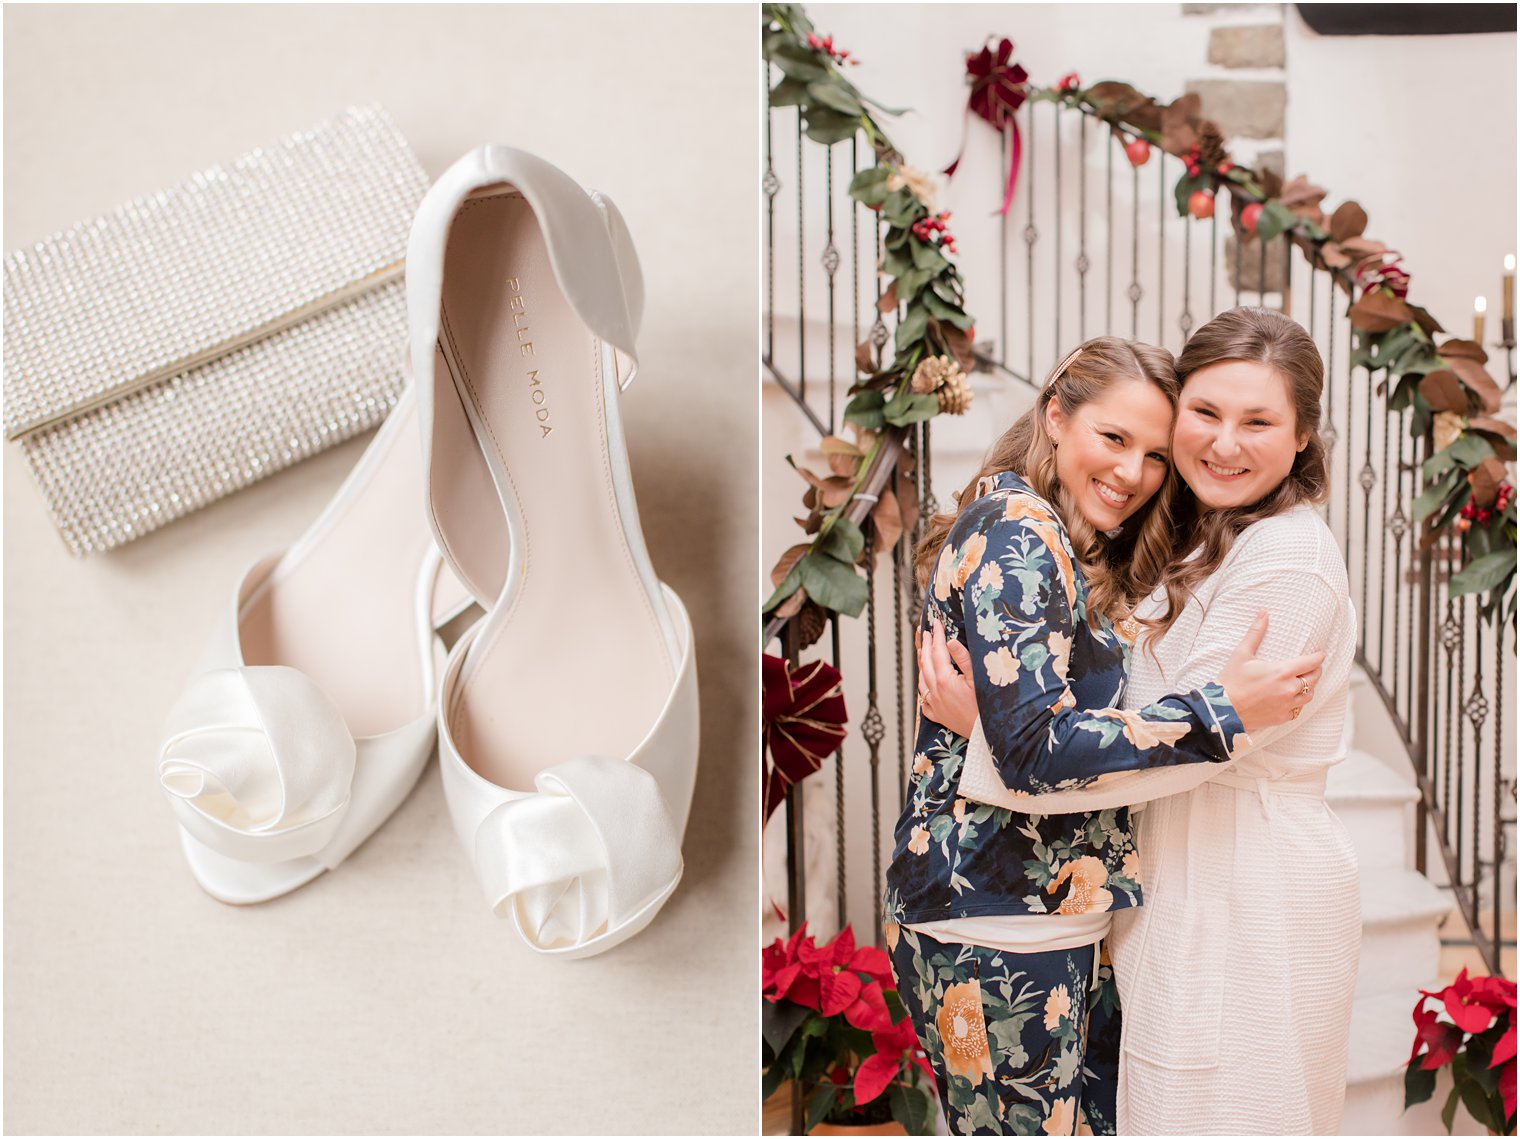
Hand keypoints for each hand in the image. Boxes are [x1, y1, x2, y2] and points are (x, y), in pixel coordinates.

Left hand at [916, 620, 979, 736]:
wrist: (986, 734)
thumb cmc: (987, 707)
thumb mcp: (978, 679)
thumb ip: (963, 659)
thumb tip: (950, 641)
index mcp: (945, 680)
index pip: (938, 651)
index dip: (937, 635)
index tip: (936, 623)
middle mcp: (935, 692)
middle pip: (926, 663)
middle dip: (925, 645)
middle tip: (925, 632)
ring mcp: (935, 705)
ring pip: (922, 680)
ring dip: (921, 664)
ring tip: (922, 651)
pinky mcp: (938, 716)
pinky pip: (924, 699)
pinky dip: (923, 687)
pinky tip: (925, 683)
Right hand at [1217, 611, 1325, 733]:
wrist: (1222, 710)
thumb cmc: (1231, 680)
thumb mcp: (1242, 653)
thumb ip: (1256, 633)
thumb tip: (1263, 613)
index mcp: (1282, 672)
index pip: (1311, 662)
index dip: (1318, 656)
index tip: (1319, 653)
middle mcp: (1289, 689)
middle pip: (1314, 678)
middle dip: (1316, 670)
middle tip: (1312, 666)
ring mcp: (1287, 705)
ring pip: (1309, 695)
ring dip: (1309, 687)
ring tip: (1303, 682)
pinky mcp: (1282, 717)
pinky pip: (1298, 709)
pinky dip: (1297, 702)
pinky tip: (1291, 698)